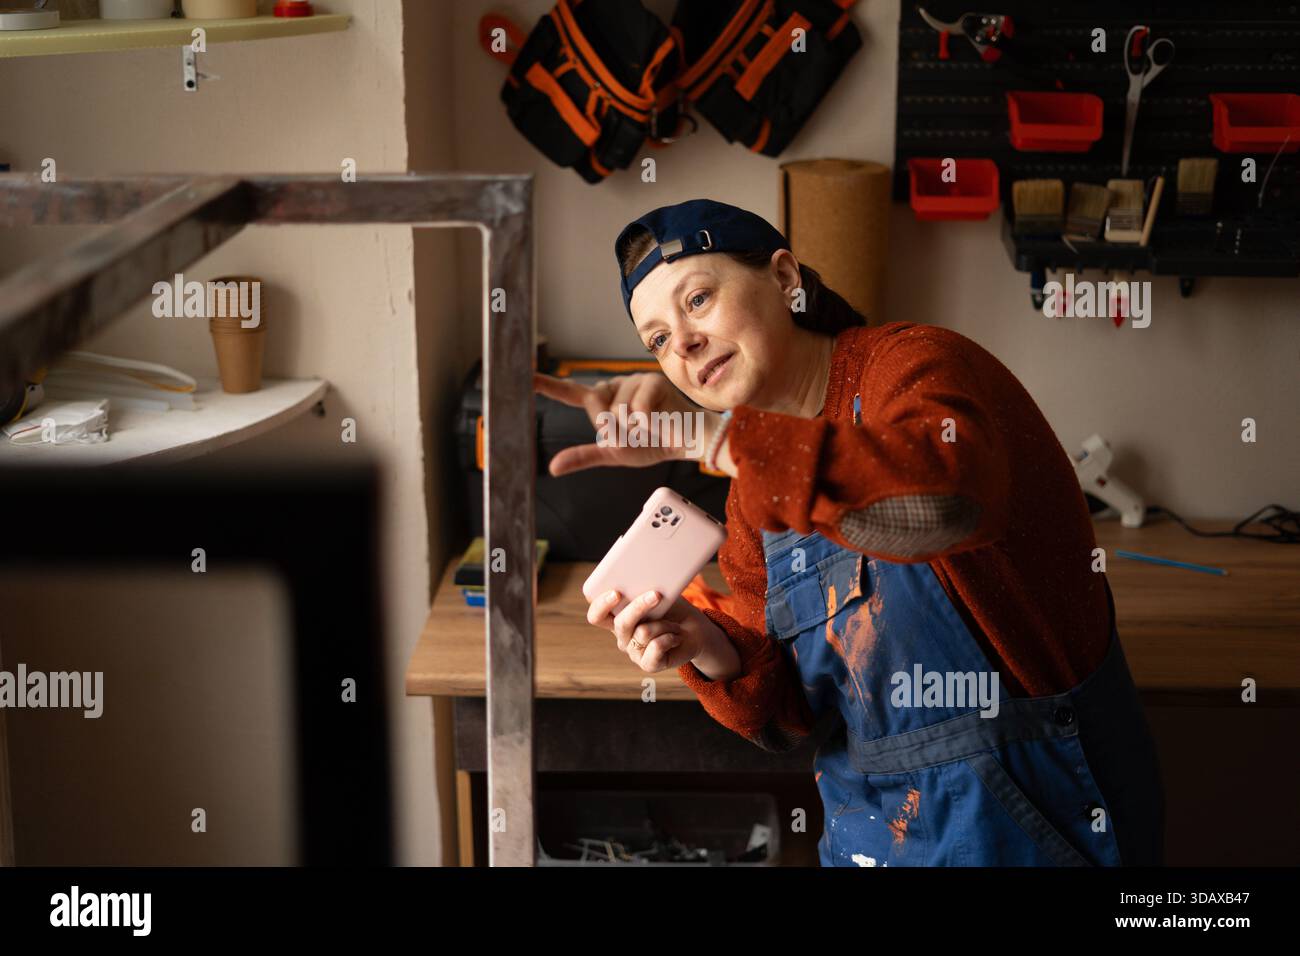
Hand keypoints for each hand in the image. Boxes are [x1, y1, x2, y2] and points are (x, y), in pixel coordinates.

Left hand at [534, 371, 704, 475]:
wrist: (685, 443)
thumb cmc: (652, 444)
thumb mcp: (613, 453)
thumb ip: (583, 456)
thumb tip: (552, 467)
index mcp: (603, 399)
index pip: (570, 392)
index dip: (547, 384)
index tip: (525, 376)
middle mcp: (615, 386)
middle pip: (595, 409)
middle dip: (612, 429)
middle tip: (634, 433)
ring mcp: (633, 381)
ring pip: (617, 412)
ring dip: (632, 430)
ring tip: (650, 428)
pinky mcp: (652, 382)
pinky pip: (637, 410)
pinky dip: (646, 424)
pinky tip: (658, 423)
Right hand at [586, 588, 721, 673]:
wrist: (694, 631)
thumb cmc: (673, 610)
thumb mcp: (659, 594)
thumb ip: (646, 589)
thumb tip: (645, 580)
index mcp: (617, 618)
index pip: (597, 615)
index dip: (601, 605)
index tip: (616, 592)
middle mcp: (622, 636)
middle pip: (621, 623)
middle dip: (639, 607)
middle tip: (656, 595)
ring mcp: (634, 652)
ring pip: (643, 632)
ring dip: (666, 624)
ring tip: (674, 625)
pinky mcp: (648, 664)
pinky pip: (656, 647)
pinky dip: (670, 637)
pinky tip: (676, 636)